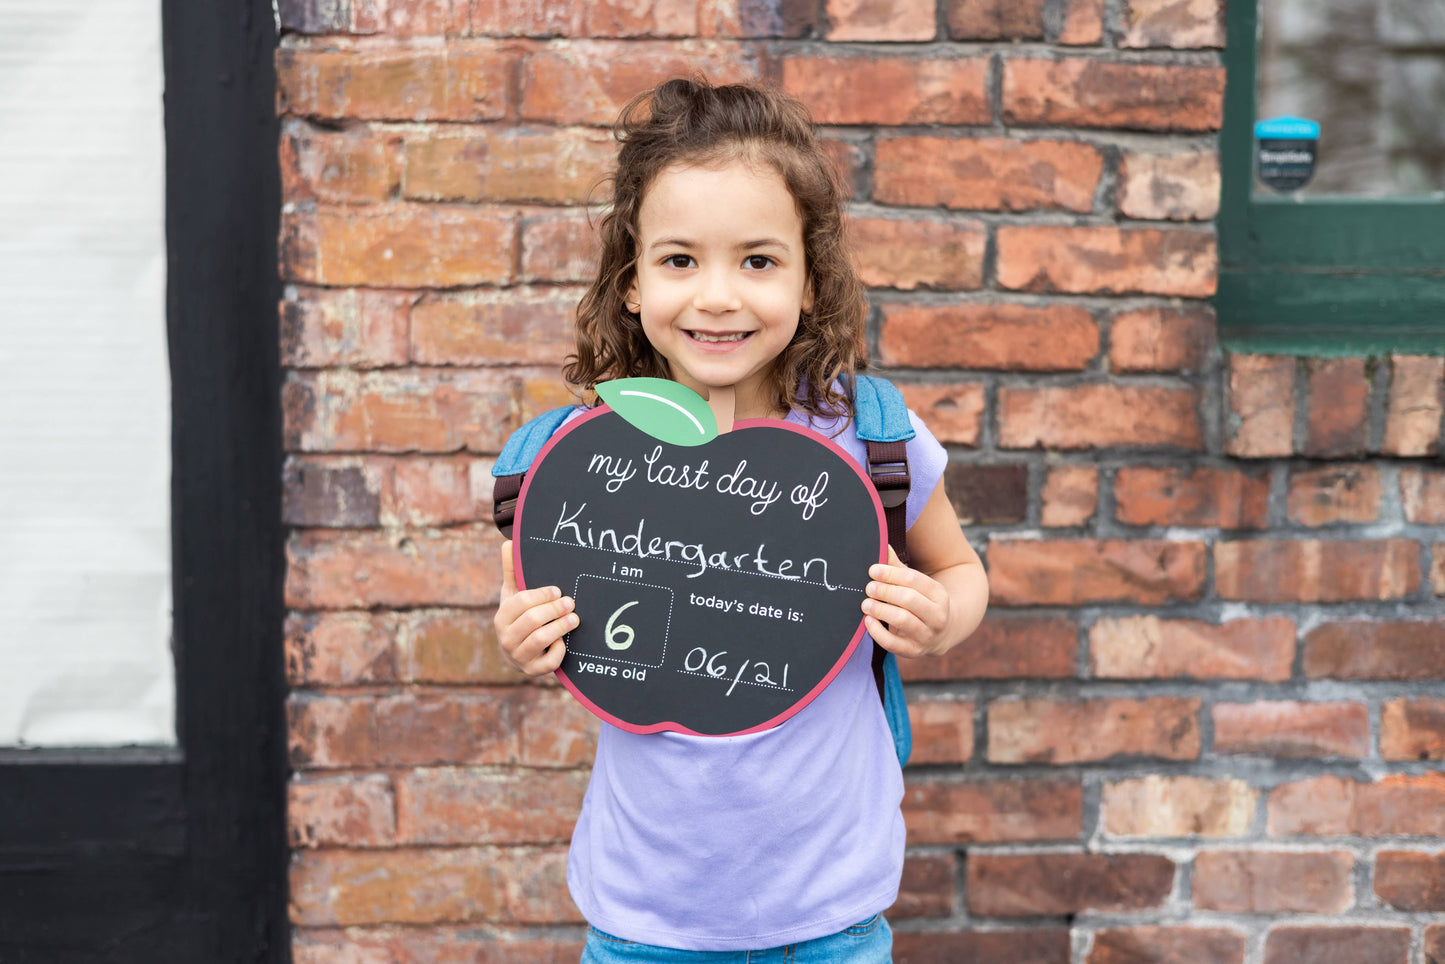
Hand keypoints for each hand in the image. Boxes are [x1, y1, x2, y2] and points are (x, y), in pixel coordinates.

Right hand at [494, 540, 577, 675]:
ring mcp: (518, 657)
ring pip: (540, 639)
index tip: (558, 590)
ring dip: (561, 627)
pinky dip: (559, 651)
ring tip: (575, 619)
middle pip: (532, 620)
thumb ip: (512, 571)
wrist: (520, 653)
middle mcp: (506, 639)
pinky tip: (564, 642)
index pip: (521, 602)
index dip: (542, 595)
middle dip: (555, 610)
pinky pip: (549, 661)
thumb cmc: (519, 618)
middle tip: (572, 602)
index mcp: (502, 617)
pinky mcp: (533, 671)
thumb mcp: (514, 595)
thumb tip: (509, 542)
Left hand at [861, 546, 952, 658]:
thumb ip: (898, 568)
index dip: (891, 573)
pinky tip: (868, 621)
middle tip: (868, 587)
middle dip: (885, 591)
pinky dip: (877, 632)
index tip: (872, 570)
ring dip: (880, 610)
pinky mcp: (913, 651)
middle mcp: (937, 616)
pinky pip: (893, 643)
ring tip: (866, 603)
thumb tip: (883, 546)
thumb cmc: (922, 602)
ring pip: (902, 620)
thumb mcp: (918, 585)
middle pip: (908, 600)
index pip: (914, 580)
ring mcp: (927, 635)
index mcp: (939, 594)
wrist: (942, 632)